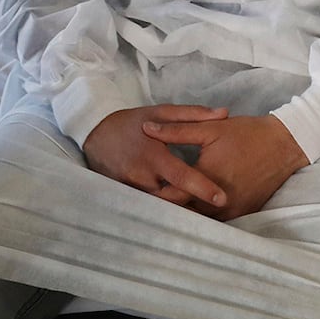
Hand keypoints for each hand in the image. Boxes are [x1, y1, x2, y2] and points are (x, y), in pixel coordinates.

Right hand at [82, 104, 230, 208]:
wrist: (95, 134)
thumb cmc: (131, 123)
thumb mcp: (160, 112)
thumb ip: (193, 114)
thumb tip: (224, 113)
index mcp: (154, 156)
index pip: (182, 177)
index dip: (203, 189)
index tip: (222, 199)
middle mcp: (142, 177)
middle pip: (174, 198)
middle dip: (193, 202)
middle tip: (216, 204)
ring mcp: (132, 190)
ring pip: (162, 204)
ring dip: (179, 205)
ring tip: (199, 206)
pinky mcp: (125, 197)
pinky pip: (149, 205)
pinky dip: (163, 205)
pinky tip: (175, 204)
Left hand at [137, 114, 306, 220]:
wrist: (284, 145)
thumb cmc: (246, 134)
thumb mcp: (210, 128)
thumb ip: (176, 131)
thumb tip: (146, 130)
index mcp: (206, 179)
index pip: (170, 196)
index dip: (151, 194)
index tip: (135, 189)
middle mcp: (218, 202)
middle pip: (182, 213)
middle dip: (165, 206)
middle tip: (144, 199)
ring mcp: (232, 211)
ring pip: (198, 219)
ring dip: (183, 213)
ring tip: (164, 204)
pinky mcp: (242, 213)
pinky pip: (215, 219)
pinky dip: (202, 214)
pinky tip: (192, 205)